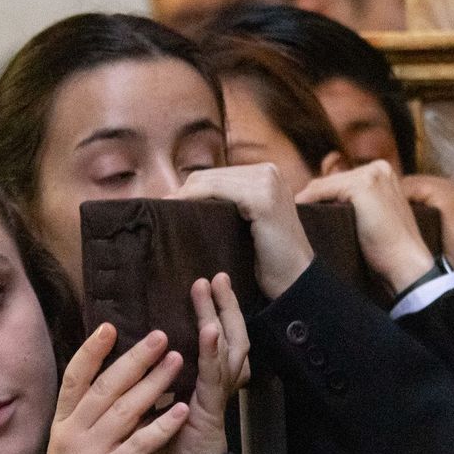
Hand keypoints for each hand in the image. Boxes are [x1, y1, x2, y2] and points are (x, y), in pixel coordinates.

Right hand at [40, 324, 190, 453]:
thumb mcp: (66, 452)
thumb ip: (82, 423)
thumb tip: (103, 391)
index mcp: (63, 425)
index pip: (75, 379)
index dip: (92, 352)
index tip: (110, 327)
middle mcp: (75, 434)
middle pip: (106, 387)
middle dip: (135, 359)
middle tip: (161, 336)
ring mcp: (93, 453)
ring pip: (126, 409)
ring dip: (154, 382)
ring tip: (177, 360)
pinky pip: (141, 443)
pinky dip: (162, 425)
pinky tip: (181, 410)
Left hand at [142, 274, 250, 453]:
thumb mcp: (145, 418)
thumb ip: (138, 394)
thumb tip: (115, 373)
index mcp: (192, 388)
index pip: (204, 345)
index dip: (206, 317)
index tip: (200, 290)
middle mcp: (206, 389)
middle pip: (221, 339)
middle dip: (219, 307)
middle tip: (213, 277)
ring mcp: (211, 399)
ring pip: (223, 350)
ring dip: (219, 317)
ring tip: (214, 288)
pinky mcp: (211, 413)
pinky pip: (214, 377)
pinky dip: (211, 352)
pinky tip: (210, 329)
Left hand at [171, 163, 313, 298]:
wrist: (295, 281)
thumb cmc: (269, 259)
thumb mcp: (250, 223)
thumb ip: (230, 204)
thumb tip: (187, 195)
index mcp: (266, 173)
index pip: (217, 174)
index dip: (190, 188)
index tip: (166, 203)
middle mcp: (269, 171)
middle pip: (210, 175)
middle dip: (183, 190)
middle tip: (159, 207)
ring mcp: (267, 182)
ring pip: (210, 181)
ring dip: (184, 194)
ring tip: (163, 209)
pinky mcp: (262, 198)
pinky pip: (216, 191)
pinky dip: (194, 198)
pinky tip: (178, 209)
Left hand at [297, 160, 434, 297]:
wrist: (406, 265)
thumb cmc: (389, 250)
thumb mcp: (374, 219)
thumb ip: (357, 206)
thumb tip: (321, 205)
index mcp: (384, 173)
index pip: (341, 181)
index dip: (320, 198)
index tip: (301, 211)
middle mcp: (379, 168)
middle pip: (331, 181)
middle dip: (313, 198)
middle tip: (290, 214)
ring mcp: (371, 175)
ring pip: (324, 185)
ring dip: (306, 200)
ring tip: (288, 216)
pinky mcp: (362, 186)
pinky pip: (322, 190)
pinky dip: (307, 201)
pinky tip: (296, 212)